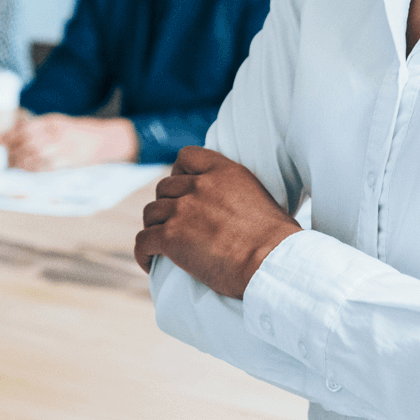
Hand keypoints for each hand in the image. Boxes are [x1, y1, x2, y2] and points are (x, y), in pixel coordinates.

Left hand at [2, 110, 119, 170]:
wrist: (104, 140)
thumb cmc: (79, 131)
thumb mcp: (59, 121)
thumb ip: (40, 125)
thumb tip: (17, 130)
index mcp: (53, 122)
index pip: (25, 129)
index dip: (10, 136)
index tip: (1, 141)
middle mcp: (57, 135)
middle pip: (27, 144)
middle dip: (13, 151)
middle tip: (5, 156)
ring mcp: (62, 150)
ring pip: (33, 157)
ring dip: (20, 162)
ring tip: (13, 164)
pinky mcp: (66, 163)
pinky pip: (44, 167)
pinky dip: (32, 169)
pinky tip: (26, 169)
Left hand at [134, 144, 300, 298]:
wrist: (272, 263)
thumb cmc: (277, 242)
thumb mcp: (260, 199)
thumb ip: (236, 195)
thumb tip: (233, 212)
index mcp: (224, 172)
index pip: (187, 156)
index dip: (178, 172)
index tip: (182, 189)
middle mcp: (200, 185)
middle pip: (164, 188)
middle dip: (165, 205)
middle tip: (173, 225)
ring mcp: (183, 210)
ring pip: (150, 213)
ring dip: (153, 228)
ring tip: (160, 246)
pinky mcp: (171, 237)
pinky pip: (143, 241)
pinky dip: (143, 253)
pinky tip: (149, 263)